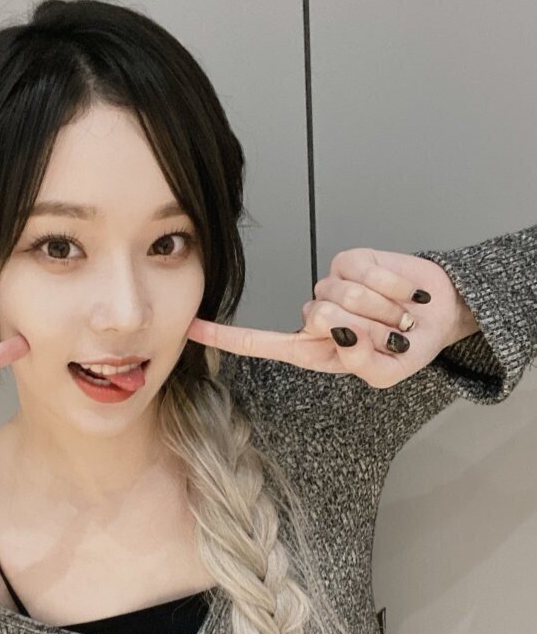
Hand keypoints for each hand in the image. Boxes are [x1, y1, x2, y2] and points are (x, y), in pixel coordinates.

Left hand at [187, 248, 473, 388]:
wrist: (442, 314)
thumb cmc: (408, 346)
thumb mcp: (386, 373)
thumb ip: (361, 363)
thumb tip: (339, 331)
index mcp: (313, 349)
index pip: (261, 343)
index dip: (227, 337)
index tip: (191, 329)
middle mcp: (315, 316)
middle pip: (317, 315)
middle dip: (364, 325)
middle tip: (390, 331)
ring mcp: (331, 285)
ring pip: (340, 292)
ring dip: (381, 307)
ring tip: (398, 314)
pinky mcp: (351, 260)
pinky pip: (360, 270)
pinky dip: (389, 285)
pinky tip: (403, 292)